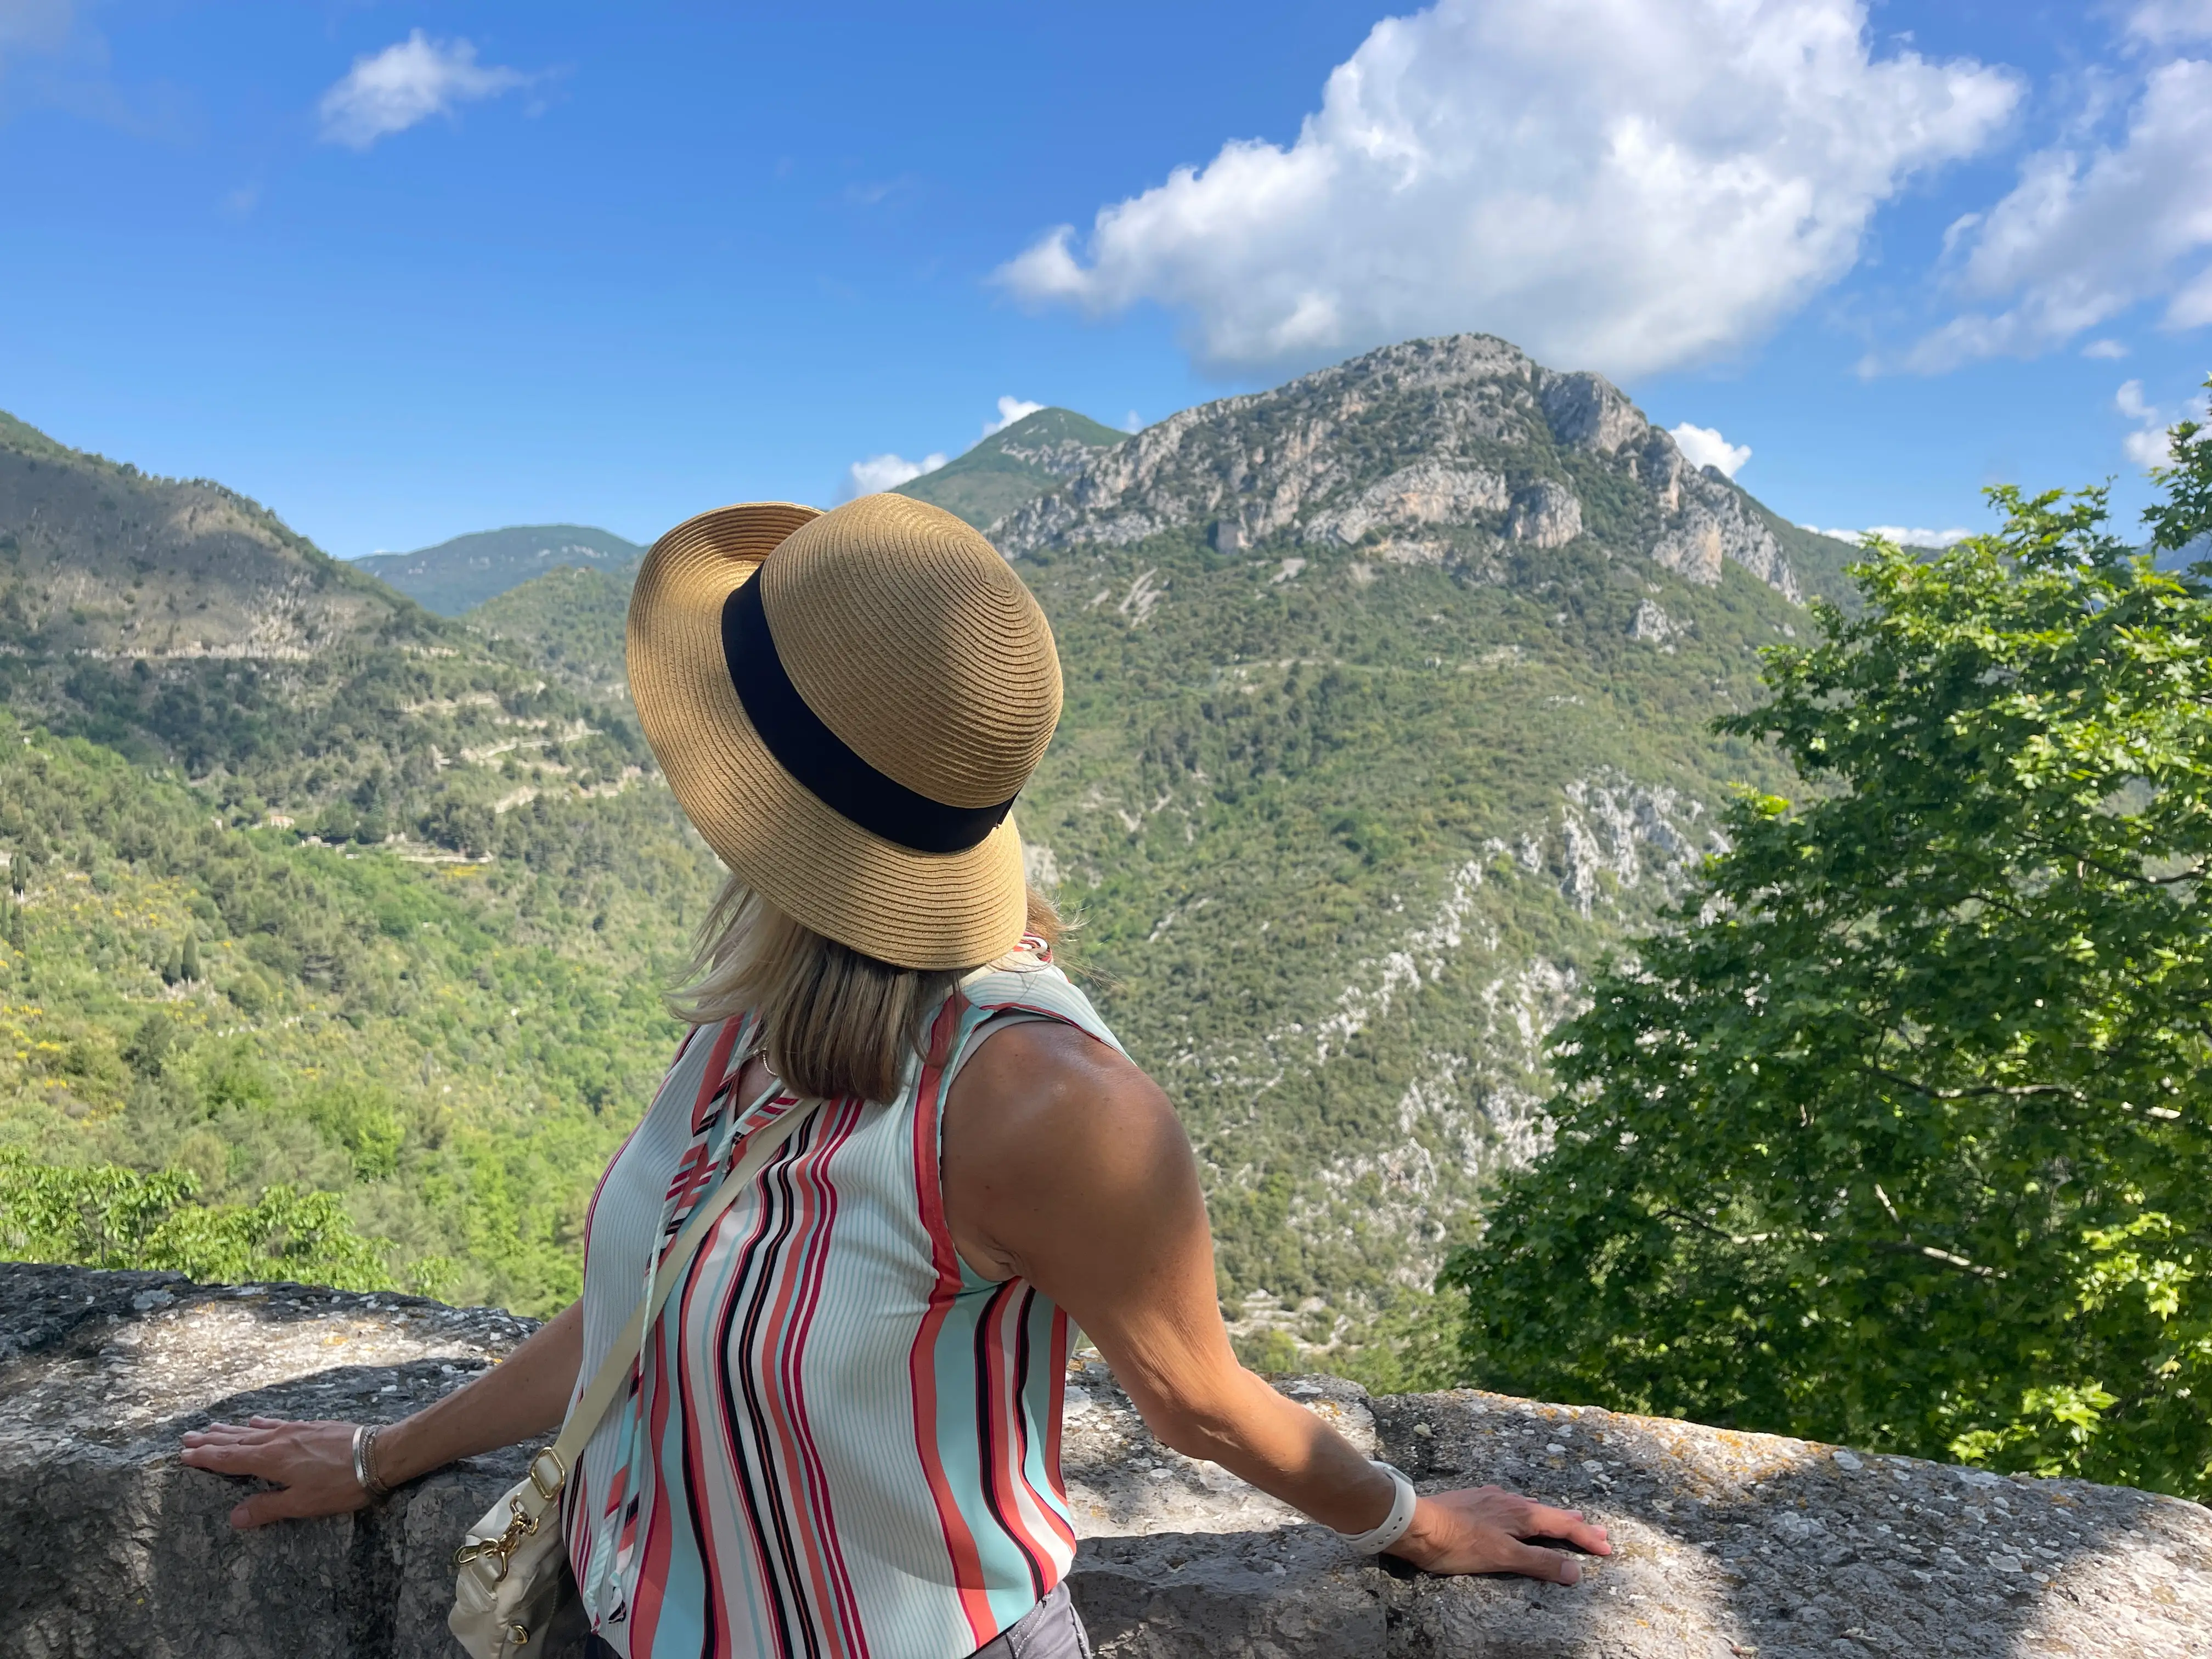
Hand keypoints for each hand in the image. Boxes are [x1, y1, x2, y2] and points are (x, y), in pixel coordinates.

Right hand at [179, 1416, 370, 1528]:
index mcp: (271, 1460)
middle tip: (187, 1437)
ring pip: (255, 1430)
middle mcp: (279, 1440)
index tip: (183, 1454)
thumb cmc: (341, 1483)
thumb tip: (234, 1517)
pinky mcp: (312, 1426)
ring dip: (232, 1429)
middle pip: (237, 1440)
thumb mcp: (302, 1503)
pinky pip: (277, 1423)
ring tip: (212, 1427)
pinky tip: (257, 1421)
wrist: (380, 1454)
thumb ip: (267, 1508)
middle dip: (211, 1441)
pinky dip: (262, 1423)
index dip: (205, 1458)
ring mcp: (296, 1430)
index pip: (229, 1459)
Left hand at [1387, 1485, 1611, 1581]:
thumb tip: (1575, 1571)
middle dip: (1575, 1525)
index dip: (1586, 1537)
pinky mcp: (1474, 1501)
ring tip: (1566, 1519)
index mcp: (1522, 1514)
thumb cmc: (1458, 1543)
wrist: (1415, 1523)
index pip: (1563, 1525)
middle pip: (1551, 1514)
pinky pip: (1511, 1505)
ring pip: (1531, 1508)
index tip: (1607, 1548)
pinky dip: (1527, 1513)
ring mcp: (1491, 1499)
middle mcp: (1510, 1501)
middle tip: (1597, 1532)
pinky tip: (1519, 1511)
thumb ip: (1540, 1563)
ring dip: (1552, 1517)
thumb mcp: (1503, 1558)